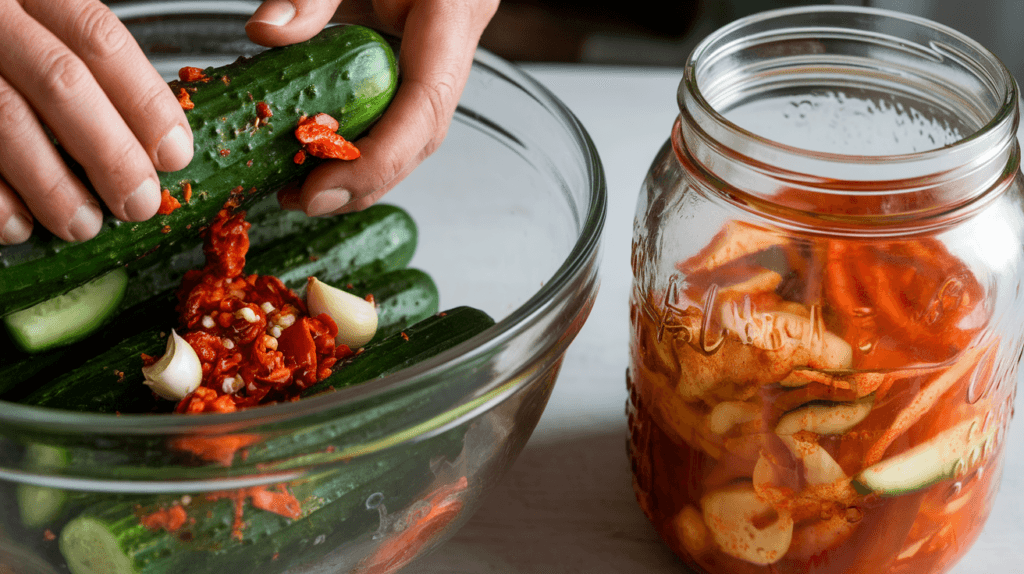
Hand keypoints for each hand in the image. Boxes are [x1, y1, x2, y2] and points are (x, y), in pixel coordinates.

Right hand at [0, 0, 193, 244]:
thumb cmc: (12, 47)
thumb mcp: (49, 29)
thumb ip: (94, 68)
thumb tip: (159, 144)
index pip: (99, 39)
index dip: (144, 101)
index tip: (175, 154)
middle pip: (60, 81)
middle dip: (110, 152)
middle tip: (138, 204)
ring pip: (5, 118)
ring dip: (51, 185)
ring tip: (83, 225)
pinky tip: (19, 226)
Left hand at [246, 0, 498, 215]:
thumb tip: (265, 33)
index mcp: (450, 20)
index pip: (423, 108)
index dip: (376, 161)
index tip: (321, 190)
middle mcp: (452, 54)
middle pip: (420, 140)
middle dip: (364, 182)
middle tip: (302, 201)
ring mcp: (440, 69)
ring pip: (413, 142)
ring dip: (362, 177)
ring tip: (301, 192)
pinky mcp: (418, 76)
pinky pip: (398, 124)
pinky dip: (361, 151)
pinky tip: (320, 162)